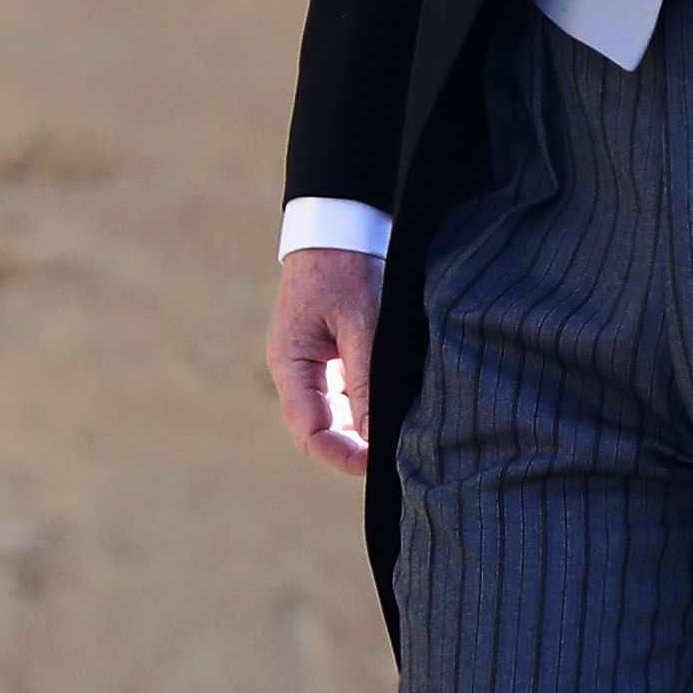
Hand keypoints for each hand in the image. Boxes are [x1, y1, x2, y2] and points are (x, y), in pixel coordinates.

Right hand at [268, 246, 384, 472]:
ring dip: (362, 430)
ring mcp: (312, 365)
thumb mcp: (361, 322)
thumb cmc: (346, 268)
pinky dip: (367, 407)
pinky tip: (396, 411)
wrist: (341, 226)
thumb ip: (365, 378)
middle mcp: (296, 371)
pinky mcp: (331, 356)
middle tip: (399, 459)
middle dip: (355, 449)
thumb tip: (373, 433)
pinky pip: (345, 395)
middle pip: (320, 430)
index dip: (342, 455)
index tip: (379, 466)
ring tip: (403, 438)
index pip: (309, 431)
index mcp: (290, 364)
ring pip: (335, 416)